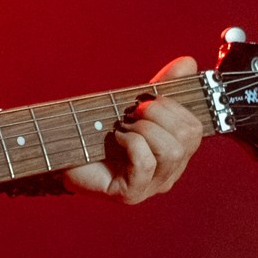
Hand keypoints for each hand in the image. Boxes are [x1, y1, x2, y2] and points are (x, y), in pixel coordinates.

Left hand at [64, 54, 209, 204]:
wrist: (63, 152)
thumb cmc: (100, 131)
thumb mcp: (134, 105)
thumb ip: (163, 85)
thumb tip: (188, 62)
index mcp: (176, 153)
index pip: (195, 128)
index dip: (173, 107)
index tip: (145, 99)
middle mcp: (170, 173)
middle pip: (188, 137)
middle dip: (159, 114)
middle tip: (132, 111)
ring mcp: (152, 186)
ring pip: (170, 151)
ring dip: (145, 128)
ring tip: (123, 126)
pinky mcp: (131, 194)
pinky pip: (145, 162)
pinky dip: (131, 142)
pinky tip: (116, 138)